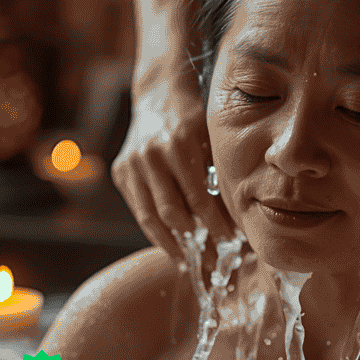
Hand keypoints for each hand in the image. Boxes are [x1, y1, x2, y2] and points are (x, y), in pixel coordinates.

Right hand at [110, 54, 234, 260]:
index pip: (200, 199)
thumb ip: (220, 175)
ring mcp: (131, 164)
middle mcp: (150, 154)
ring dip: (172, 245)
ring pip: (151, 217)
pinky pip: (140, 209)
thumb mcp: (213, 139)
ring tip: (190, 263)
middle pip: (173, 212)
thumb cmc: (196, 120)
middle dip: (194, 242)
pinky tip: (172, 245)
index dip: (216, 226)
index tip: (231, 245)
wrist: (160, 96)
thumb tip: (239, 221)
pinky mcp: (120, 172)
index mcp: (178, 144)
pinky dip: (156, 230)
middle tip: (213, 262)